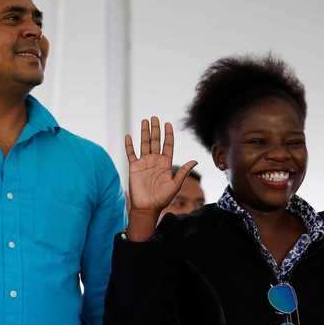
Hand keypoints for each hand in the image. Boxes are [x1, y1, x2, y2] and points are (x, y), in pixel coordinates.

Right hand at [124, 117, 196, 237]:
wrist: (147, 207)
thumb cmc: (162, 198)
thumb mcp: (175, 185)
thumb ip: (183, 171)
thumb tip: (195, 160)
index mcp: (166, 163)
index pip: (167, 145)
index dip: (168, 134)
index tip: (168, 124)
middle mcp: (155, 161)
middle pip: (155, 141)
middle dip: (155, 129)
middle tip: (154, 117)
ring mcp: (144, 163)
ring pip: (144, 144)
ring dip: (144, 133)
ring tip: (144, 121)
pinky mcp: (134, 167)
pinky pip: (131, 154)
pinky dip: (129, 145)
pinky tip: (128, 136)